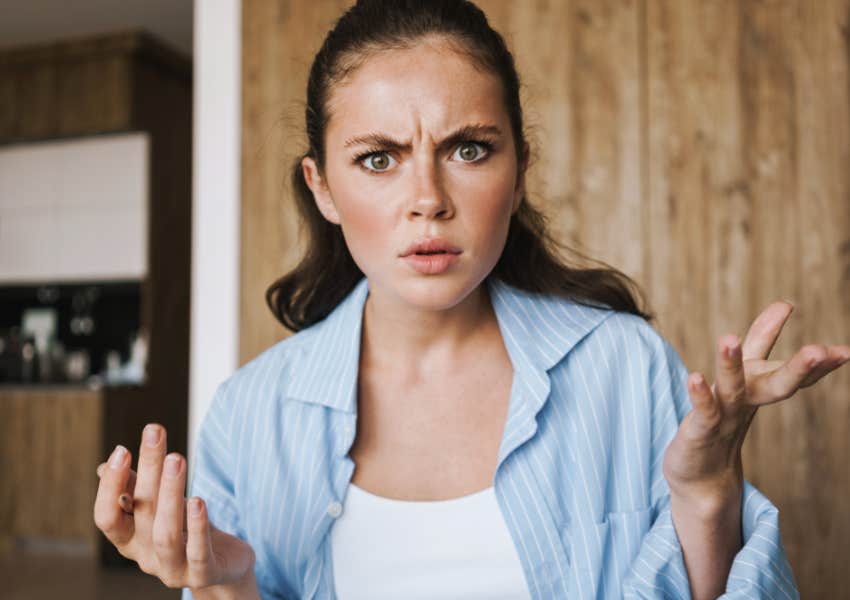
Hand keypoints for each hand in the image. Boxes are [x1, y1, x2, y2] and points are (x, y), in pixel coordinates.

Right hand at [93, 424, 255, 591]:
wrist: (223, 567)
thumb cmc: (186, 532)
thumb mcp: (160, 508)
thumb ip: (136, 489)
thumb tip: (104, 466)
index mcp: (129, 539)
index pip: (107, 516)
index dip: (109, 486)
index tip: (121, 449)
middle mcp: (145, 556)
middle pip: (141, 512)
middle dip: (148, 470)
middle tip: (155, 434)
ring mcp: (172, 569)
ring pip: (164, 534)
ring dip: (170, 493)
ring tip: (176, 459)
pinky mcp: (203, 575)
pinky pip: (197, 552)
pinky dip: (197, 526)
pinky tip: (198, 500)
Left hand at [662, 301, 849, 512]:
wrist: (699, 479)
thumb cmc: (720, 421)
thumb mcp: (743, 377)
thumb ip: (760, 343)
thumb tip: (786, 303)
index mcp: (756, 389)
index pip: (788, 371)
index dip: (817, 363)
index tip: (846, 352)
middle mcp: (744, 402)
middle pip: (776, 383)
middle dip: (799, 367)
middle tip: (822, 351)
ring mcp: (722, 417)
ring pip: (732, 388)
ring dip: (730, 364)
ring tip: (729, 337)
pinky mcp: (698, 431)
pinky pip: (701, 411)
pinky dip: (700, 395)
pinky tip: (694, 377)